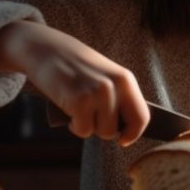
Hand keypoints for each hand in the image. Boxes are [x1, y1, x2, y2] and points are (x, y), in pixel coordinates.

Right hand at [0, 20, 149, 145]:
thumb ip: (117, 96)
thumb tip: (126, 129)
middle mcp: (115, 86)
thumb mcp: (105, 75)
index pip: (142, 116)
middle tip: (90, 116)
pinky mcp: (79, 101)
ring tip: (79, 110)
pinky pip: (83, 130)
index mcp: (126, 79)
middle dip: (103, 130)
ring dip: (88, 127)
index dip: (133, 133)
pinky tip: (69, 111)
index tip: (124, 140)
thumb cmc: (75, 66)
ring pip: (102, 132)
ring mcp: (98, 93)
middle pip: (117, 129)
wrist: (46, 49)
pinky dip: (75, 126)